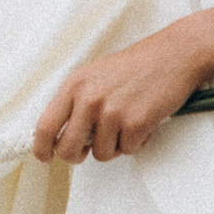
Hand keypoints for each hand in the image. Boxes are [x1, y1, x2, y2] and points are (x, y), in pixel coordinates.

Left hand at [32, 29, 207, 163]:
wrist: (173, 55)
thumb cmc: (135, 67)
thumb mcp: (94, 75)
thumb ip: (76, 101)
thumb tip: (60, 134)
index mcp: (74, 84)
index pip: (45, 125)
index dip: (41, 147)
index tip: (45, 157)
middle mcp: (89, 98)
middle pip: (68, 149)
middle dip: (78, 156)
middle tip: (89, 149)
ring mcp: (112, 111)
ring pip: (100, 154)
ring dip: (114, 145)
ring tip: (126, 123)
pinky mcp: (135, 123)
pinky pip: (127, 151)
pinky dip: (136, 142)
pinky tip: (143, 122)